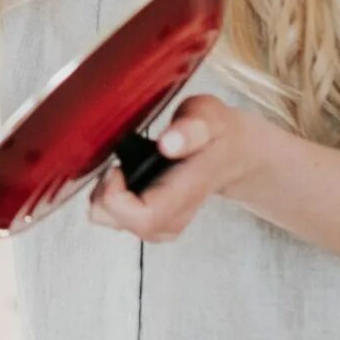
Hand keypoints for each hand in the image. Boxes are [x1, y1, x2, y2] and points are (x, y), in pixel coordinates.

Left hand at [87, 95, 271, 243]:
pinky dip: (111, 200)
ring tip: (121, 168)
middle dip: (104, 193)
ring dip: (106, 196)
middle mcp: (175, 215)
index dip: (117, 196)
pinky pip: (120, 221)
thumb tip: (169, 143)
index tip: (117, 166)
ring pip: (116, 224)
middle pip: (122, 223)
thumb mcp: (209, 116)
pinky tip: (124, 178)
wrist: (234, 154)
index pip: (144, 217)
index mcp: (187, 190)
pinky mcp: (157, 222)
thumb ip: (192, 126)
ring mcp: (165, 222)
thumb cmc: (217, 132)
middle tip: (115, 163)